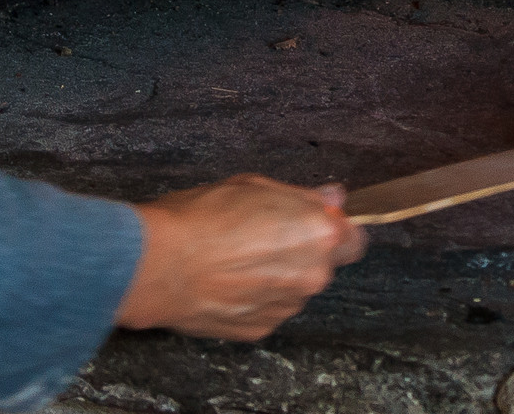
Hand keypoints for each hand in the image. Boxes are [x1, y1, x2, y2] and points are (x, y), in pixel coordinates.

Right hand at [115, 174, 366, 339]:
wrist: (158, 265)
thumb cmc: (202, 219)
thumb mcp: (255, 186)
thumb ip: (303, 196)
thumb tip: (332, 196)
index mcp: (319, 235)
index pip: (355, 239)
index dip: (335, 230)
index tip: (315, 225)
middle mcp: (312, 275)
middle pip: (322, 265)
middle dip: (301, 253)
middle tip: (263, 238)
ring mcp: (287, 306)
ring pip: (294, 289)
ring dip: (277, 277)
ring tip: (236, 261)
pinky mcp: (261, 328)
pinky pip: (269, 309)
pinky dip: (255, 298)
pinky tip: (227, 282)